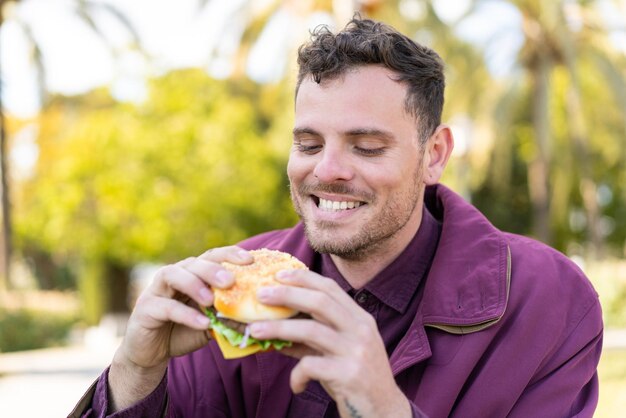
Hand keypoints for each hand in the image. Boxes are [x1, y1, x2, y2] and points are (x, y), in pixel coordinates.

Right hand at [108, 246, 252, 410]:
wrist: (150, 354)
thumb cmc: (183, 332)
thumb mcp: (210, 323)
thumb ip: (225, 316)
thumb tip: (255, 318)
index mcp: (192, 274)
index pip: (212, 256)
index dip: (230, 255)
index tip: (250, 260)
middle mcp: (174, 275)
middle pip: (194, 263)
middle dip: (212, 270)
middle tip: (229, 281)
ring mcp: (157, 289)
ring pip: (174, 275)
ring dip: (194, 285)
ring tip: (211, 300)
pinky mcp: (145, 308)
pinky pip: (166, 307)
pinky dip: (186, 314)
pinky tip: (202, 323)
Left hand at [249, 269, 410, 417]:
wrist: (384, 412)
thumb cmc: (356, 379)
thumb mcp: (338, 352)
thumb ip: (311, 339)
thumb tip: (273, 328)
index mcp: (360, 319)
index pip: (330, 288)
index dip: (303, 278)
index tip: (278, 275)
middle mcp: (361, 330)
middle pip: (320, 301)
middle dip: (287, 295)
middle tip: (261, 295)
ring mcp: (356, 351)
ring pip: (311, 331)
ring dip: (278, 329)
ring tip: (254, 331)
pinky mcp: (348, 375)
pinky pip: (311, 366)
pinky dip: (296, 375)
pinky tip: (295, 386)